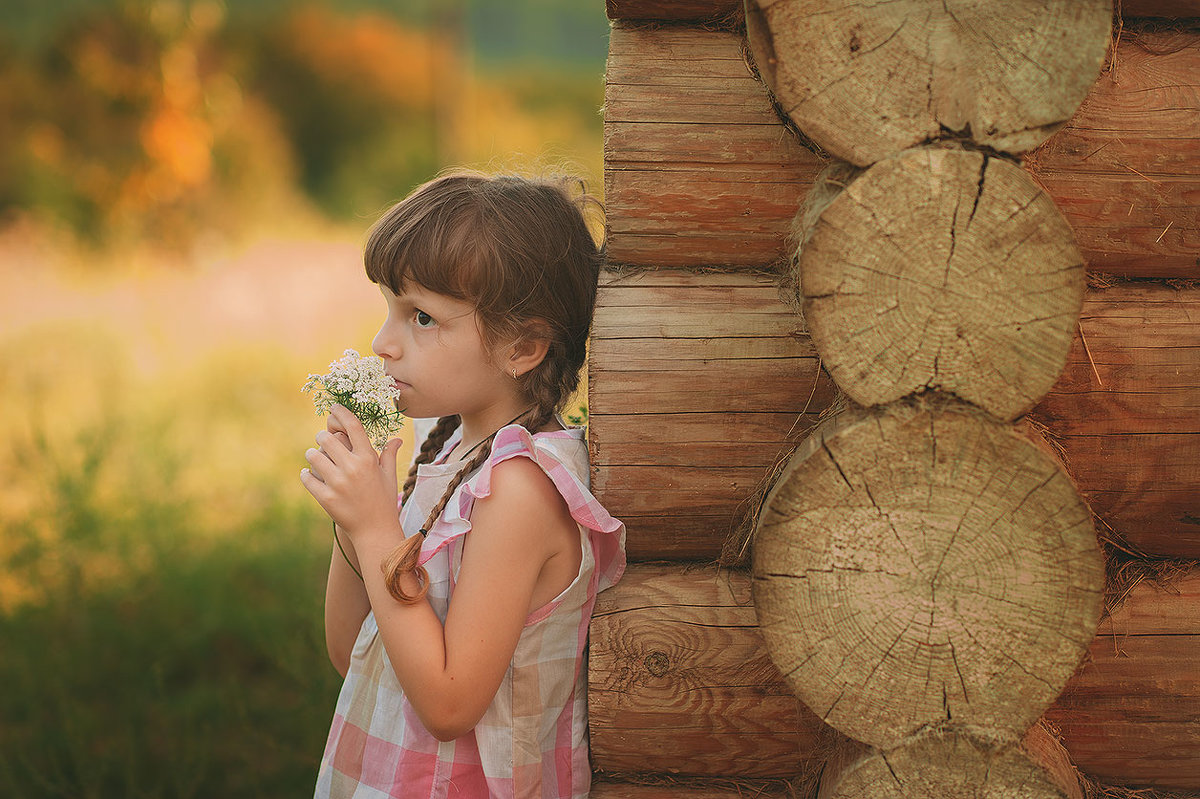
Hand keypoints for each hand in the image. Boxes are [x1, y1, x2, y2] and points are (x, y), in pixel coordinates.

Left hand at [301, 404, 403, 542]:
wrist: (375, 531)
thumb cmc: (384, 501)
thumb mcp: (389, 476)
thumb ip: (389, 454)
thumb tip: (397, 438)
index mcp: (368, 459)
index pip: (353, 426)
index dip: (341, 413)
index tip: (334, 408)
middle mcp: (353, 468)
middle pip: (327, 439)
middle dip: (322, 438)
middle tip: (322, 441)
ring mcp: (338, 483)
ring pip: (313, 456)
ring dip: (312, 455)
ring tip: (315, 458)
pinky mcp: (326, 497)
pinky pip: (307, 478)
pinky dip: (306, 475)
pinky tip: (309, 475)